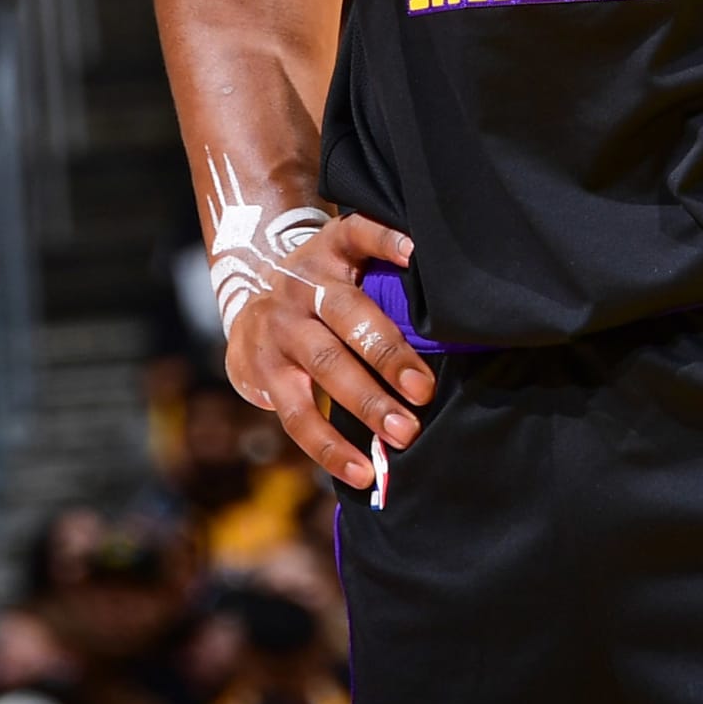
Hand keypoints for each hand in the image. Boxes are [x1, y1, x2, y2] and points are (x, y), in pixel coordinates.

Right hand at [224, 212, 434, 491]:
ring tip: (403, 434)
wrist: (249, 308)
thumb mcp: (344, 264)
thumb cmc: (324, 289)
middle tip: (424, 391)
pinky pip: (298, 415)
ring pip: (325, 367)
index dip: (385, 238)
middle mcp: (303, 287)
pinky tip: (362, 471)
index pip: (357, 232)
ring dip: (367, 405)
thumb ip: (384, 275)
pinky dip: (331, 448)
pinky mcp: (266, 373)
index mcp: (330, 252)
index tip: (415, 252)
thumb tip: (453, 311)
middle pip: (347, 314)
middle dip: (388, 354)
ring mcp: (281, 330)